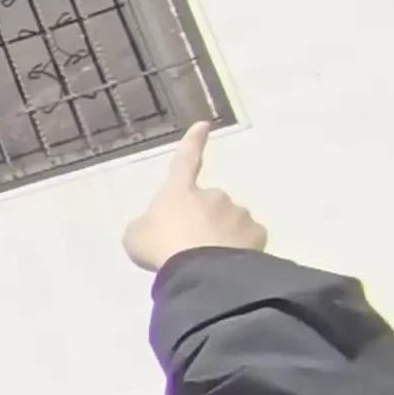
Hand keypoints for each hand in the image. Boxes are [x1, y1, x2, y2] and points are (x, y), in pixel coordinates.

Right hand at [124, 121, 264, 270]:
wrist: (201, 269)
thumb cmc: (162, 248)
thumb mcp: (137, 236)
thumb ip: (148, 225)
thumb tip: (159, 226)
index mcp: (179, 191)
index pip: (185, 161)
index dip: (193, 143)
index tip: (204, 125)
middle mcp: (213, 195)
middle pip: (208, 204)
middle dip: (203, 221)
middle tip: (190, 247)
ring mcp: (238, 213)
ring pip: (230, 221)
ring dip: (220, 236)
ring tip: (208, 261)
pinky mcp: (256, 232)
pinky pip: (247, 238)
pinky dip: (239, 249)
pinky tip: (228, 265)